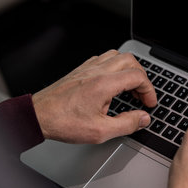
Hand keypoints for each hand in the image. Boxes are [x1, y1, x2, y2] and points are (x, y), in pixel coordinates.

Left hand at [32, 50, 156, 143]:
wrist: (38, 115)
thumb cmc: (63, 122)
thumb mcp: (100, 131)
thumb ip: (126, 124)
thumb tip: (143, 118)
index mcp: (104, 84)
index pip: (138, 76)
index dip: (149, 90)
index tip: (149, 103)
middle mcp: (97, 71)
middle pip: (131, 61)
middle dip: (141, 77)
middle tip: (141, 95)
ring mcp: (88, 68)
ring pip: (117, 56)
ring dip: (128, 69)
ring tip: (129, 87)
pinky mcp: (80, 69)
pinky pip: (103, 58)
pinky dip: (114, 67)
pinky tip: (112, 81)